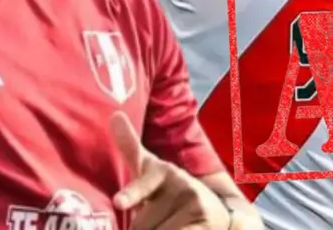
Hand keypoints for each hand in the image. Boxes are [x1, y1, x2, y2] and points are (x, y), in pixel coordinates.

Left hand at [111, 113, 231, 229]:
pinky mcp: (204, 221)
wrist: (218, 211)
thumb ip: (131, 146)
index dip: (131, 194)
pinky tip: (182, 227)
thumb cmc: (173, 192)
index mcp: (161, 170)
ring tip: (172, 224)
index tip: (119, 202)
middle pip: (140, 222)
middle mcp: (179, 183)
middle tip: (160, 220)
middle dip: (143, 227)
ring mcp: (194, 203)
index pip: (144, 181)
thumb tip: (114, 114)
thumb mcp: (152, 169)